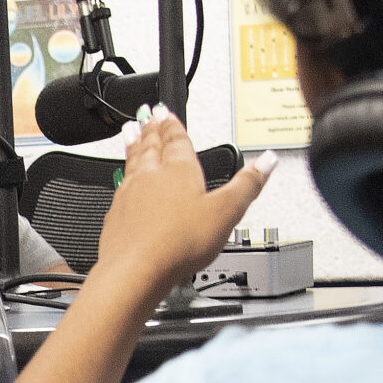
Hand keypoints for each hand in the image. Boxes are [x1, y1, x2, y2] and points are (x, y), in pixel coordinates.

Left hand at [92, 116, 275, 293]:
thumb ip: (247, 185)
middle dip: (151, 128)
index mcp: (178, 170)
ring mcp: (129, 194)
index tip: (166, 111)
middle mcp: (150, 176)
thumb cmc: (178, 243)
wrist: (135, 271)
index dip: (173, 124)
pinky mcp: (116, 215)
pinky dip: (123, 176)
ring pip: (131, 161)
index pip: (176, 140)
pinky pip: (120, 186)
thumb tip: (267, 161)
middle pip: (151, 145)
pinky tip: (123, 180)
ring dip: (132, 144)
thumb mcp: (226, 212)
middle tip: (147, 114)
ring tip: (130, 132)